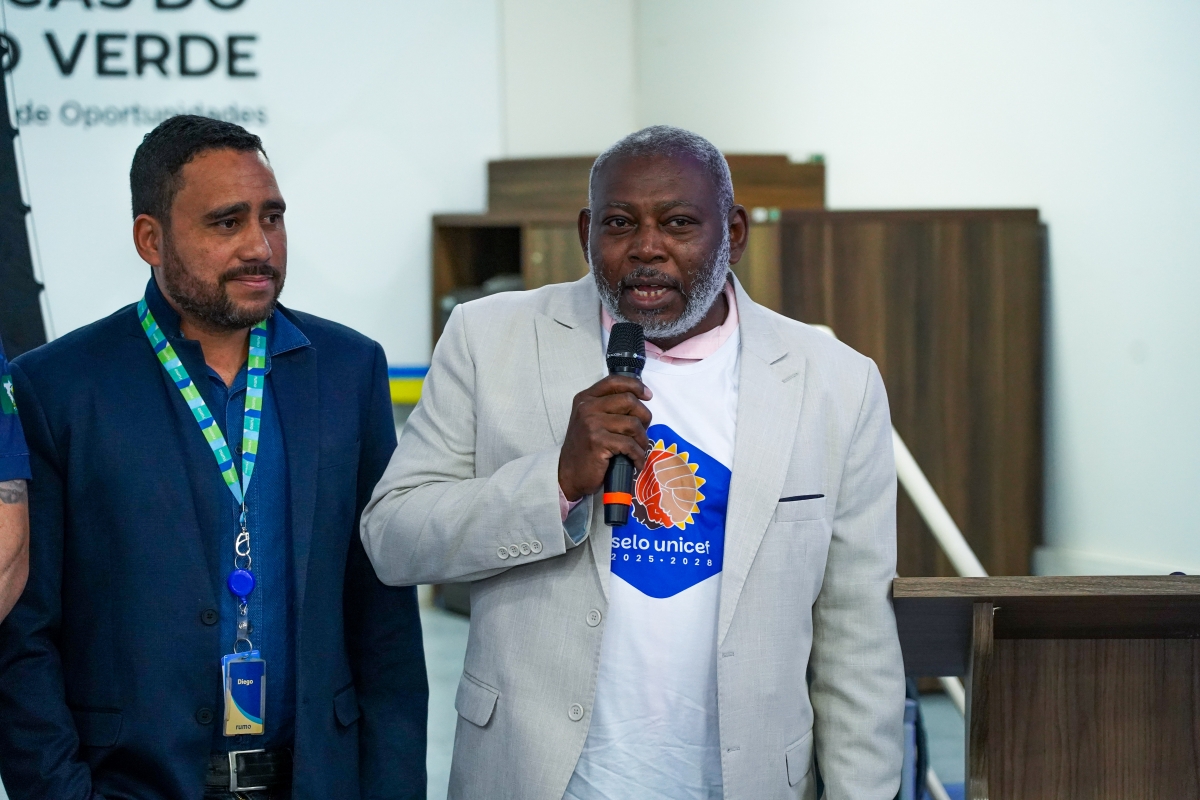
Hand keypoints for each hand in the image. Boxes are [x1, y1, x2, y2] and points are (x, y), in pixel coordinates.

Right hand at [558, 375, 651, 501]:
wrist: (568, 474)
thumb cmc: (584, 448)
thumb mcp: (590, 420)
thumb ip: (607, 407)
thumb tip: (639, 401)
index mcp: (586, 398)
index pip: (614, 381)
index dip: (635, 385)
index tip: (647, 395)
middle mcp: (587, 407)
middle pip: (629, 400)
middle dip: (644, 416)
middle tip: (643, 431)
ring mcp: (592, 424)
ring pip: (633, 424)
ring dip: (642, 439)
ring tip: (640, 449)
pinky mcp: (598, 441)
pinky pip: (629, 444)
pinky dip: (638, 455)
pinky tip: (636, 462)